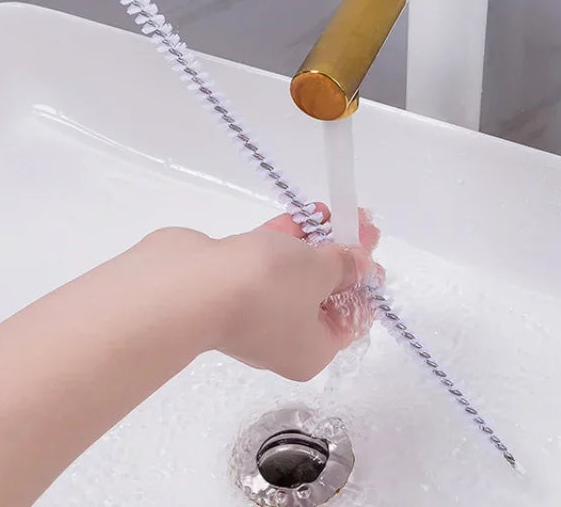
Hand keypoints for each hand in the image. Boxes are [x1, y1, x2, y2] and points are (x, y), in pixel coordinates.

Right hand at [136, 205, 382, 380]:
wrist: (189, 285)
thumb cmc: (267, 289)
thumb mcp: (319, 273)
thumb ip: (344, 264)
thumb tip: (360, 264)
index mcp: (309, 351)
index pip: (348, 320)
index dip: (364, 282)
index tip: (371, 250)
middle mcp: (281, 337)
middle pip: (320, 294)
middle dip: (338, 255)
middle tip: (356, 223)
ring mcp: (250, 309)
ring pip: (291, 274)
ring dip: (312, 242)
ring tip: (332, 210)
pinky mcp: (226, 283)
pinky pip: (263, 260)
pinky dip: (283, 238)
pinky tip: (303, 212)